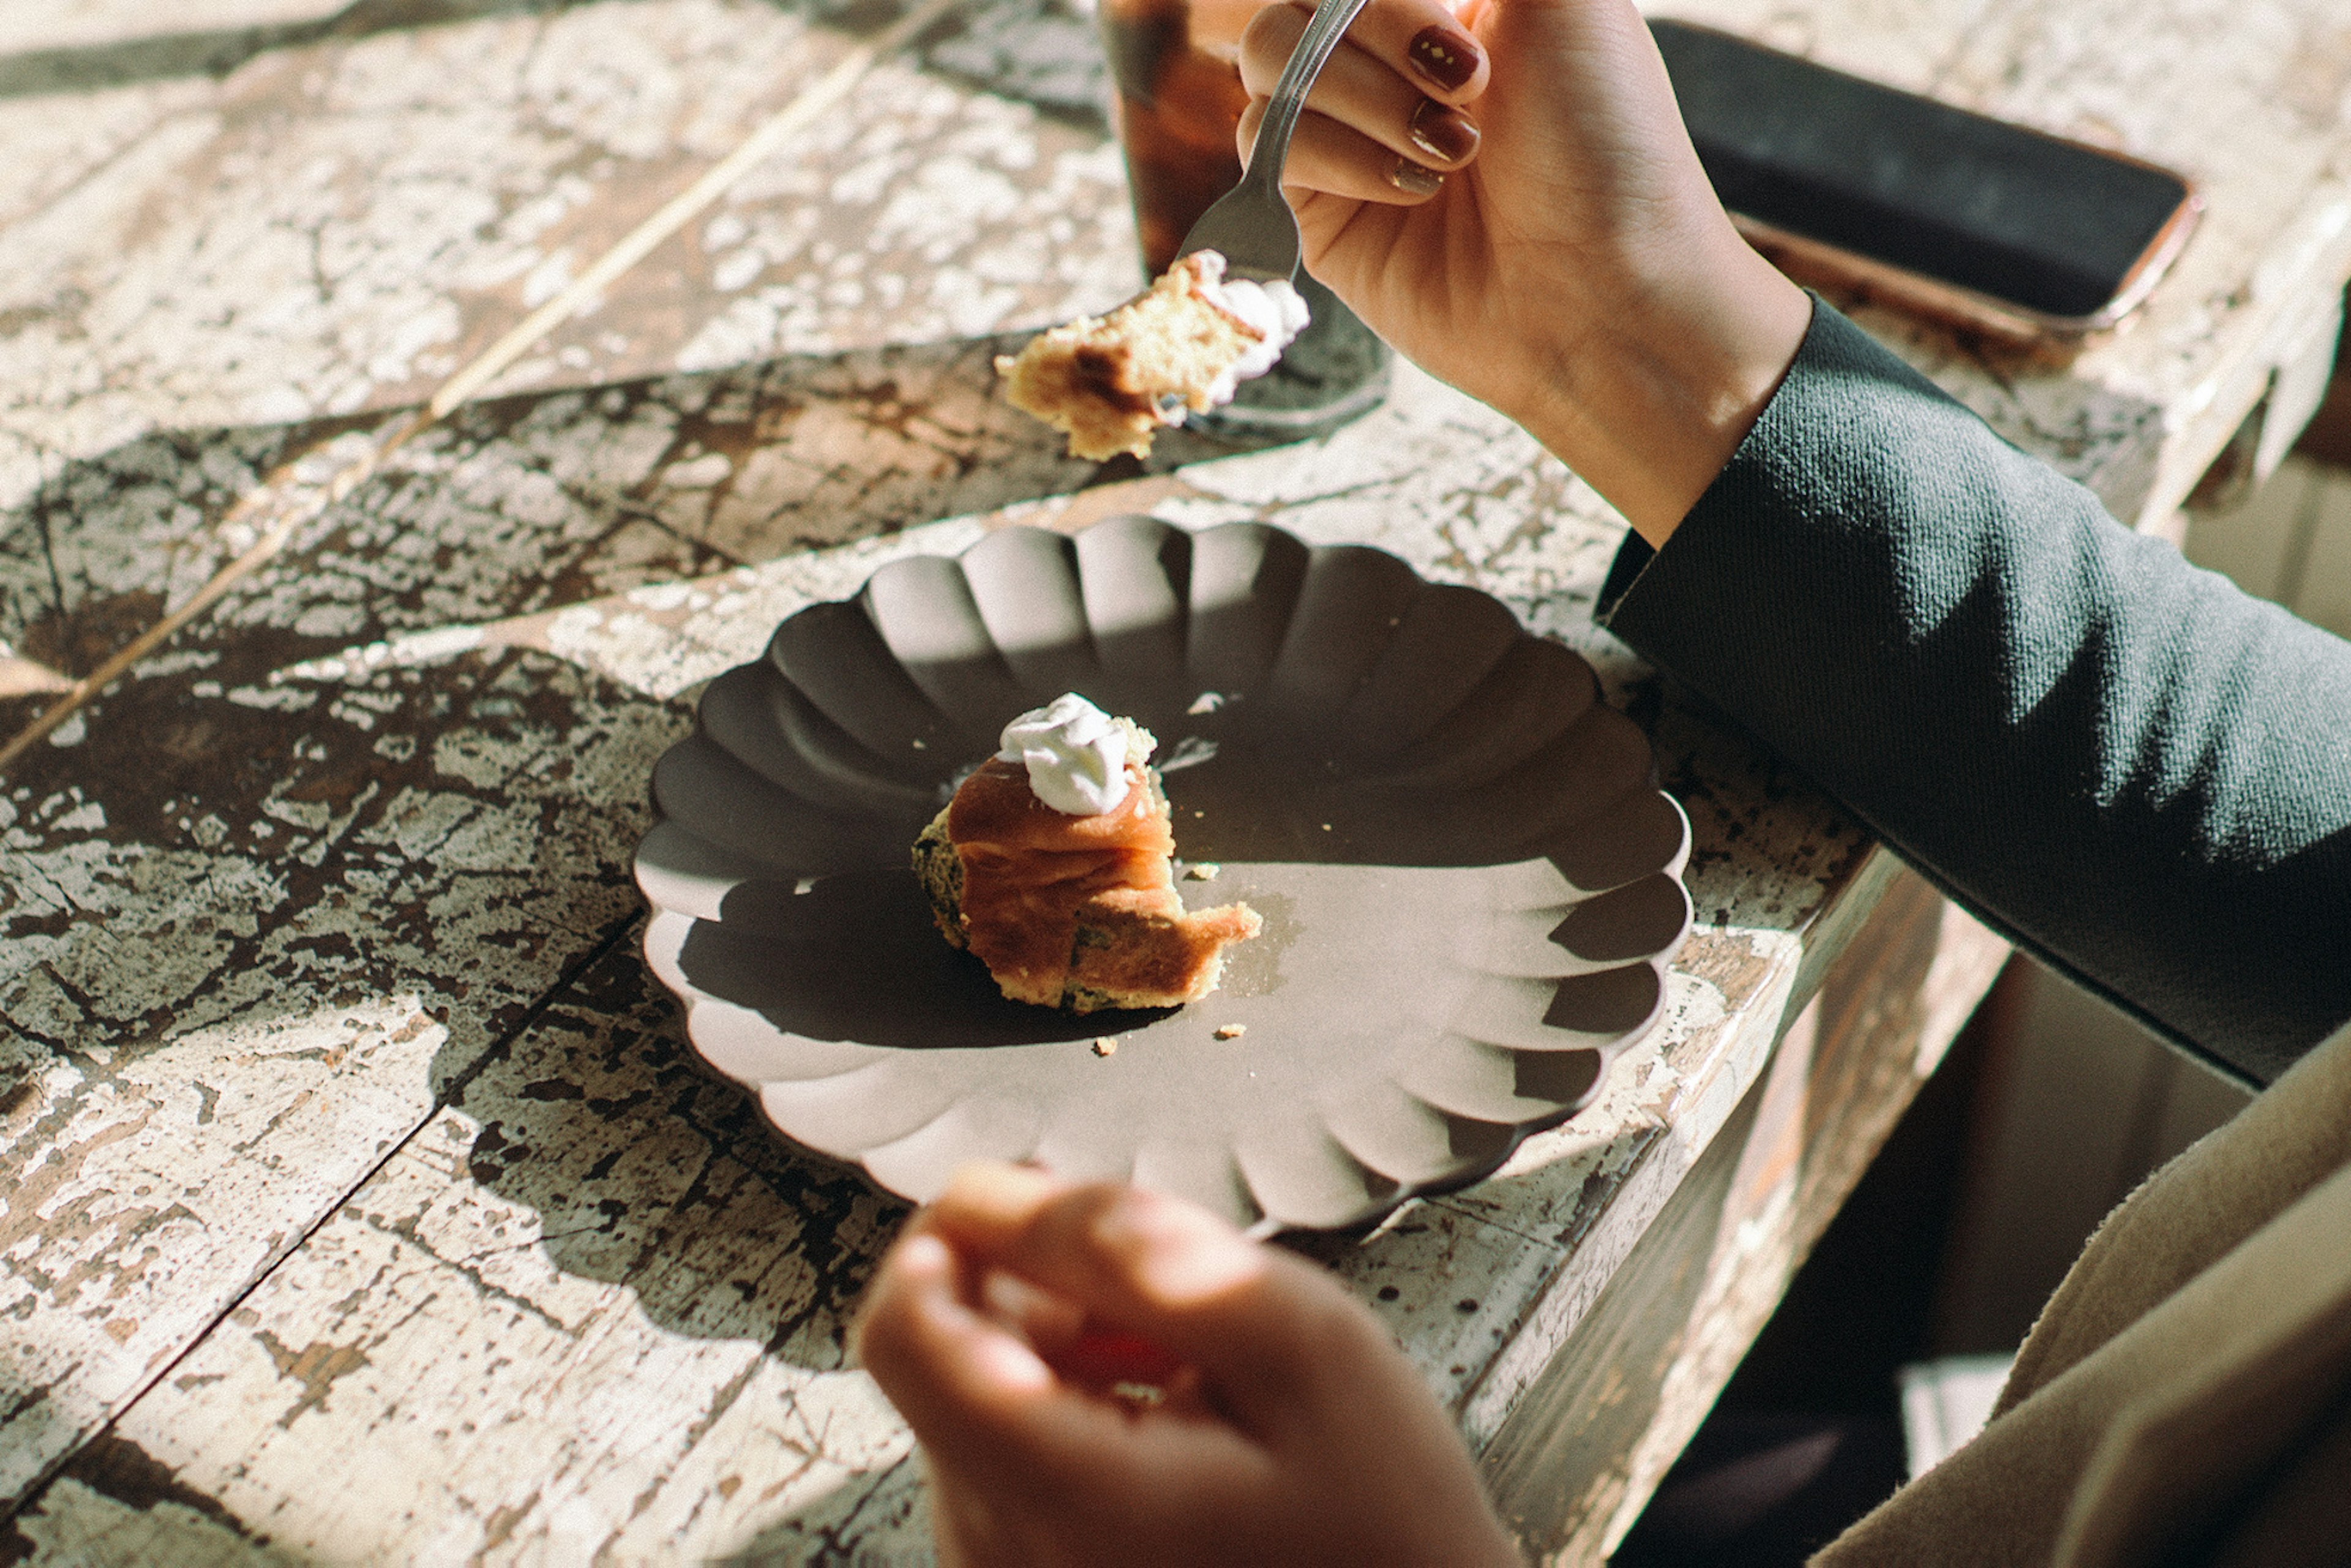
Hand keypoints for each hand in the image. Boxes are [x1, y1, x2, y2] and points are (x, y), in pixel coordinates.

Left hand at [854, 1162, 1521, 1566]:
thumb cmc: (1383, 1515)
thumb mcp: (1303, 1345)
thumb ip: (1149, 1256)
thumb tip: (1004, 1196)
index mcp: (1061, 1499)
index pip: (904, 1328)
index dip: (958, 1228)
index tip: (1042, 1202)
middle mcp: (1004, 1554)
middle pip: (944, 1348)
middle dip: (1039, 1282)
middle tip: (1166, 1290)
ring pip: (980, 1387)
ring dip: (1066, 1341)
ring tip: (1189, 1366)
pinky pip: (1010, 1446)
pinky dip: (1077, 1401)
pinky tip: (1173, 1412)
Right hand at [1232, 0, 1810, 542]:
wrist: (1603, 286)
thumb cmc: (1608, 138)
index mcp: (1448, 0)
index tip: (1469, 28)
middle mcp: (1390, 61)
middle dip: (1380, 28)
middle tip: (1470, 88)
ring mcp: (1348, 134)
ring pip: (1270, 57)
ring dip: (1367, 95)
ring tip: (1453, 153)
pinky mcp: (1318, 211)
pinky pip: (1272, 141)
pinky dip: (1345, 156)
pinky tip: (1418, 192)